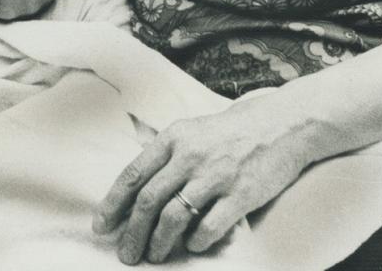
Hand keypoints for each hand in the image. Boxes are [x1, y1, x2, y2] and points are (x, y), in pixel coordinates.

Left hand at [92, 94, 314, 264]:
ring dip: (160, 242)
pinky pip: (209, 226)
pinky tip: (193, 246)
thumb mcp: (190, 132)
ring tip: (154, 256)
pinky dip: (196, 242)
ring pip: (174, 217)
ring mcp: (215, 176)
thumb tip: (136, 190)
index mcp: (172, 139)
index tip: (101, 225)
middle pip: (149, 201)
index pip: (133, 175)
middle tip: (126, 253)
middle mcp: (189, 156)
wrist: (280, 126)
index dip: (113, 203)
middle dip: (133, 232)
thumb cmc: (230, 133)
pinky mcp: (240, 195)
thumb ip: (165, 156)